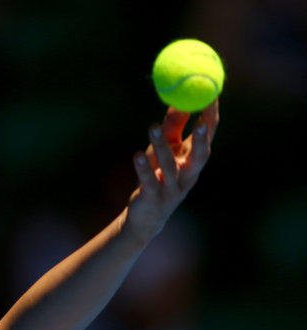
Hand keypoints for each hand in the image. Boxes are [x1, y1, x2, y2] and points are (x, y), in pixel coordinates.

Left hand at [125, 100, 218, 242]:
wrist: (147, 215)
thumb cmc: (158, 176)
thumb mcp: (167, 149)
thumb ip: (173, 126)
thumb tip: (178, 100)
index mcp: (194, 159)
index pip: (208, 135)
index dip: (211, 116)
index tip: (211, 94)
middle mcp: (188, 174)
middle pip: (200, 156)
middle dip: (203, 140)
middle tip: (201, 122)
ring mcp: (172, 188)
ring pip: (170, 166)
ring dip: (161, 145)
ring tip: (153, 125)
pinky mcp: (153, 197)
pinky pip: (149, 181)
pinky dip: (143, 169)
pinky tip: (137, 155)